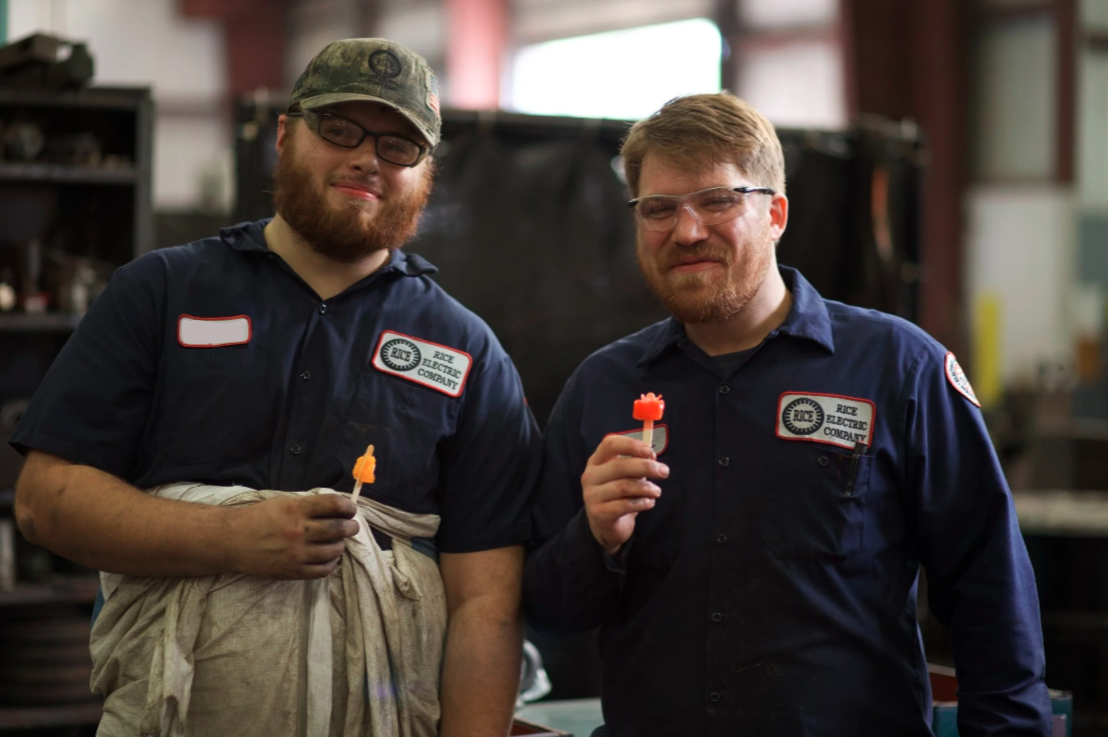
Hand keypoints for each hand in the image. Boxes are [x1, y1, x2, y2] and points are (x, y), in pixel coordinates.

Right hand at [228, 494, 358, 578]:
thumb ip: (307, 505)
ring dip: (341, 545)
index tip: (350, 509)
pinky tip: (330, 558)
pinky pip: (322, 570)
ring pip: (334, 550)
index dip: (347, 507)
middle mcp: (300, 531)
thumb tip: (334, 508)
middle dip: (350, 527)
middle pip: (338, 528)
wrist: (233, 541)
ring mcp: (297, 553)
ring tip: (339, 542)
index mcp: (297, 509)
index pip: (333, 505)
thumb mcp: (283, 503)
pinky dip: (331, 564)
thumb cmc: (259, 518)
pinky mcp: (293, 571)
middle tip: (352, 527)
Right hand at [581, 434, 668, 555]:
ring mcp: (591, 495)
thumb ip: (636, 464)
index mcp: (596, 461)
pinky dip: (641, 503)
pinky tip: (649, 503)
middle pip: (619, 465)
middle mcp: (590, 476)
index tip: (651, 452)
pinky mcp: (598, 513)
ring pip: (623, 486)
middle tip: (664, 472)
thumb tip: (652, 456)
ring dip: (646, 488)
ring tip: (657, 492)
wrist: (605, 524)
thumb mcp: (626, 476)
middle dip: (646, 467)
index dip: (631, 445)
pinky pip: (624, 505)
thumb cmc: (618, 494)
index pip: (610, 443)